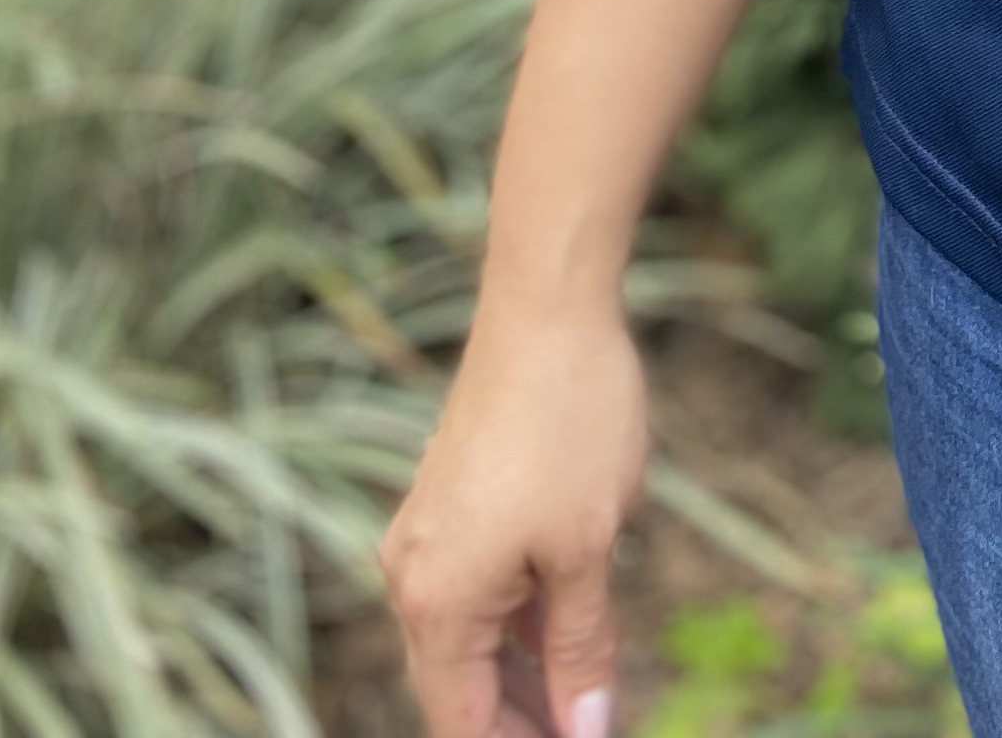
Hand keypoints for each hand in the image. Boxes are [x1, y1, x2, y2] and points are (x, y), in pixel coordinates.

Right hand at [381, 300, 650, 737]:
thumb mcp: (589, 550)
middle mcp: (412, 578)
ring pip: (470, 640)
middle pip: (458, 691)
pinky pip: (476, 591)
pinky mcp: (449, 504)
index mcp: (437, 605)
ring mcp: (426, 538)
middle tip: (586, 728)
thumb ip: (582, 651)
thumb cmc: (571, 423)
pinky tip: (565, 638)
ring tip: (583, 701)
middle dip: (520, 722)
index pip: (463, 726)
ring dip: (522, 677)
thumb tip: (587, 729)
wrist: (546, 306)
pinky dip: (517, 623)